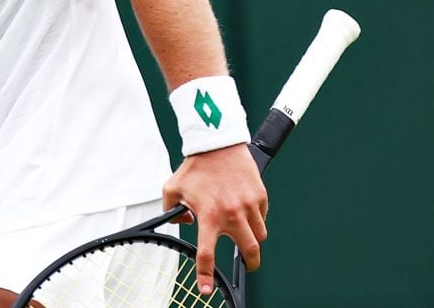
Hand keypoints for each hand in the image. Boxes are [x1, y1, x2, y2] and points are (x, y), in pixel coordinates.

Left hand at [162, 143, 267, 294]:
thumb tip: (181, 223)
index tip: (207, 289)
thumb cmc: (195, 166)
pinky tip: (245, 209)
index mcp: (208, 215)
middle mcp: (232, 214)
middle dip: (251, 263)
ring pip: (259, 234)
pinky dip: (257, 218)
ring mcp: (249, 205)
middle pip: (250, 251)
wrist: (217, 144)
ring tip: (244, 232)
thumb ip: (170, 211)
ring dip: (253, 238)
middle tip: (248, 265)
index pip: (207, 253)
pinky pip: (263, 216)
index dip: (205, 275)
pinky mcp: (261, 196)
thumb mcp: (171, 188)